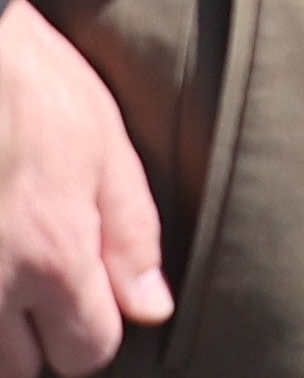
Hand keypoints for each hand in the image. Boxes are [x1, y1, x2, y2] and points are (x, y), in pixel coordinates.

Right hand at [0, 0, 168, 375]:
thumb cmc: (35, 91)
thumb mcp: (107, 149)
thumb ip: (130, 235)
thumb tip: (152, 308)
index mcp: (52, 256)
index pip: (87, 352)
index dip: (96, 329)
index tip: (91, 296)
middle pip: (21, 368)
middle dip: (38, 339)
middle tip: (41, 285)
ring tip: (9, 271)